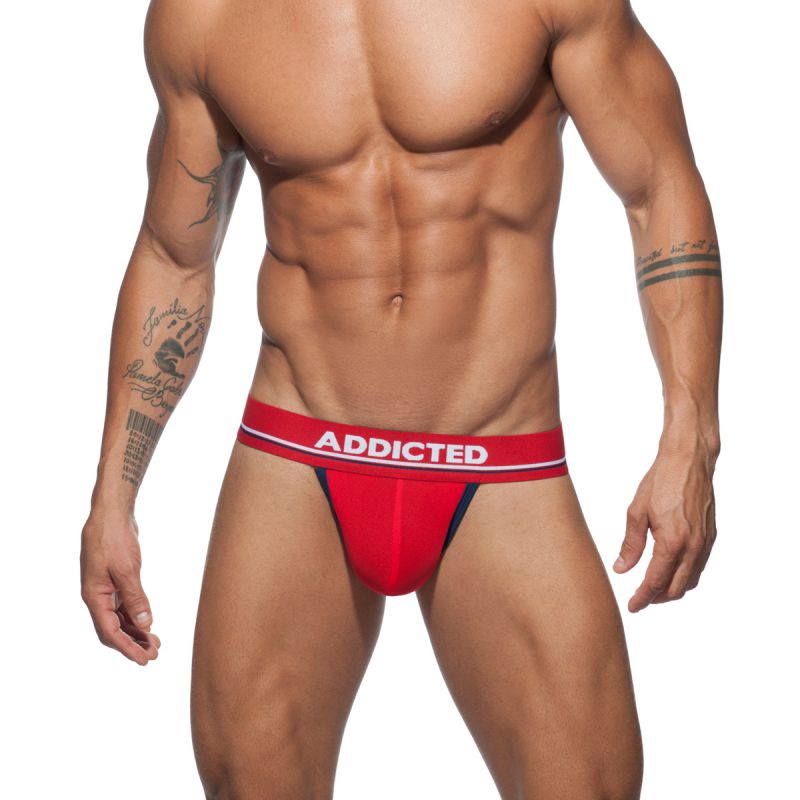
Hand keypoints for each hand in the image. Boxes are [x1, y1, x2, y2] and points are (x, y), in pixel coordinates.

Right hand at [80, 510, 160, 664]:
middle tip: (155, 654)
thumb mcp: (127, 569)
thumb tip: (146, 624)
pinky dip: (135, 616)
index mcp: (94, 596)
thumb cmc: (114, 538)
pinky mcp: (114, 581)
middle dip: (133, 644)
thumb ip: (135, 597)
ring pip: (119, 619)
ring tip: (155, 643)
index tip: (144, 659)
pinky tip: (148, 623)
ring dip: (136, 632)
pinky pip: (123, 606)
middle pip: (114, 629)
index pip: (110, 632)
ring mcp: (105, 589)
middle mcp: (97, 596)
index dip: (127, 648)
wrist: (111, 514)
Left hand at [613, 438, 717, 611]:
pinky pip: (699, 566)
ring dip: (672, 589)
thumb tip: (621, 569)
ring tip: (653, 587)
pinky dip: (685, 575)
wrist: (689, 462)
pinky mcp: (711, 536)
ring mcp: (705, 543)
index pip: (656, 582)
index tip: (632, 606)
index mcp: (672, 542)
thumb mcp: (636, 513)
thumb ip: (631, 545)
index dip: (642, 598)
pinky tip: (671, 570)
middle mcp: (693, 547)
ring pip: (690, 580)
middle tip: (640, 599)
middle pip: (676, 588)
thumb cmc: (660, 482)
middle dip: (657, 598)